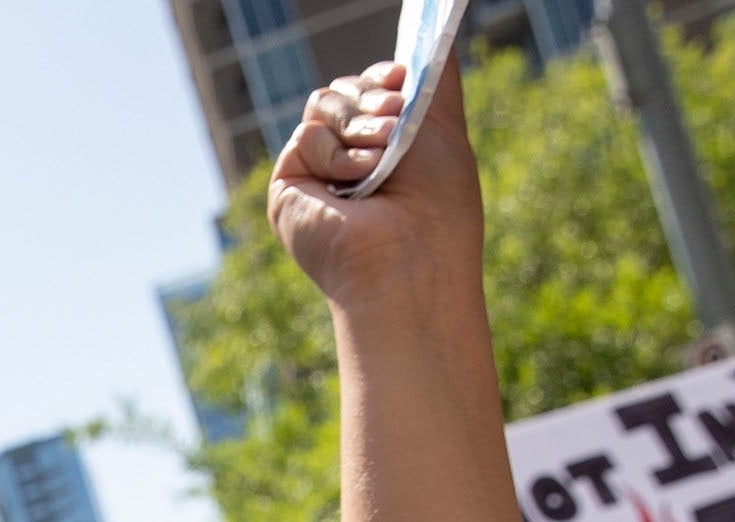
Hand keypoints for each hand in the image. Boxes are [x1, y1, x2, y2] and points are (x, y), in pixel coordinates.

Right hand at [265, 60, 482, 312]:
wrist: (411, 258)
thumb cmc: (437, 206)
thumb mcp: (443, 127)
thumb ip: (437, 78)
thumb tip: (420, 49)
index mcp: (387, 145)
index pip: (372, 86)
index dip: (385, 76)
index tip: (402, 82)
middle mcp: (351, 158)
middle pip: (347, 88)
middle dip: (375, 98)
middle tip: (396, 124)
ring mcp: (318, 173)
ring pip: (323, 103)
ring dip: (359, 124)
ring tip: (381, 159)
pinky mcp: (290, 186)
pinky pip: (307, 134)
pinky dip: (336, 153)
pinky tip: (353, 185)